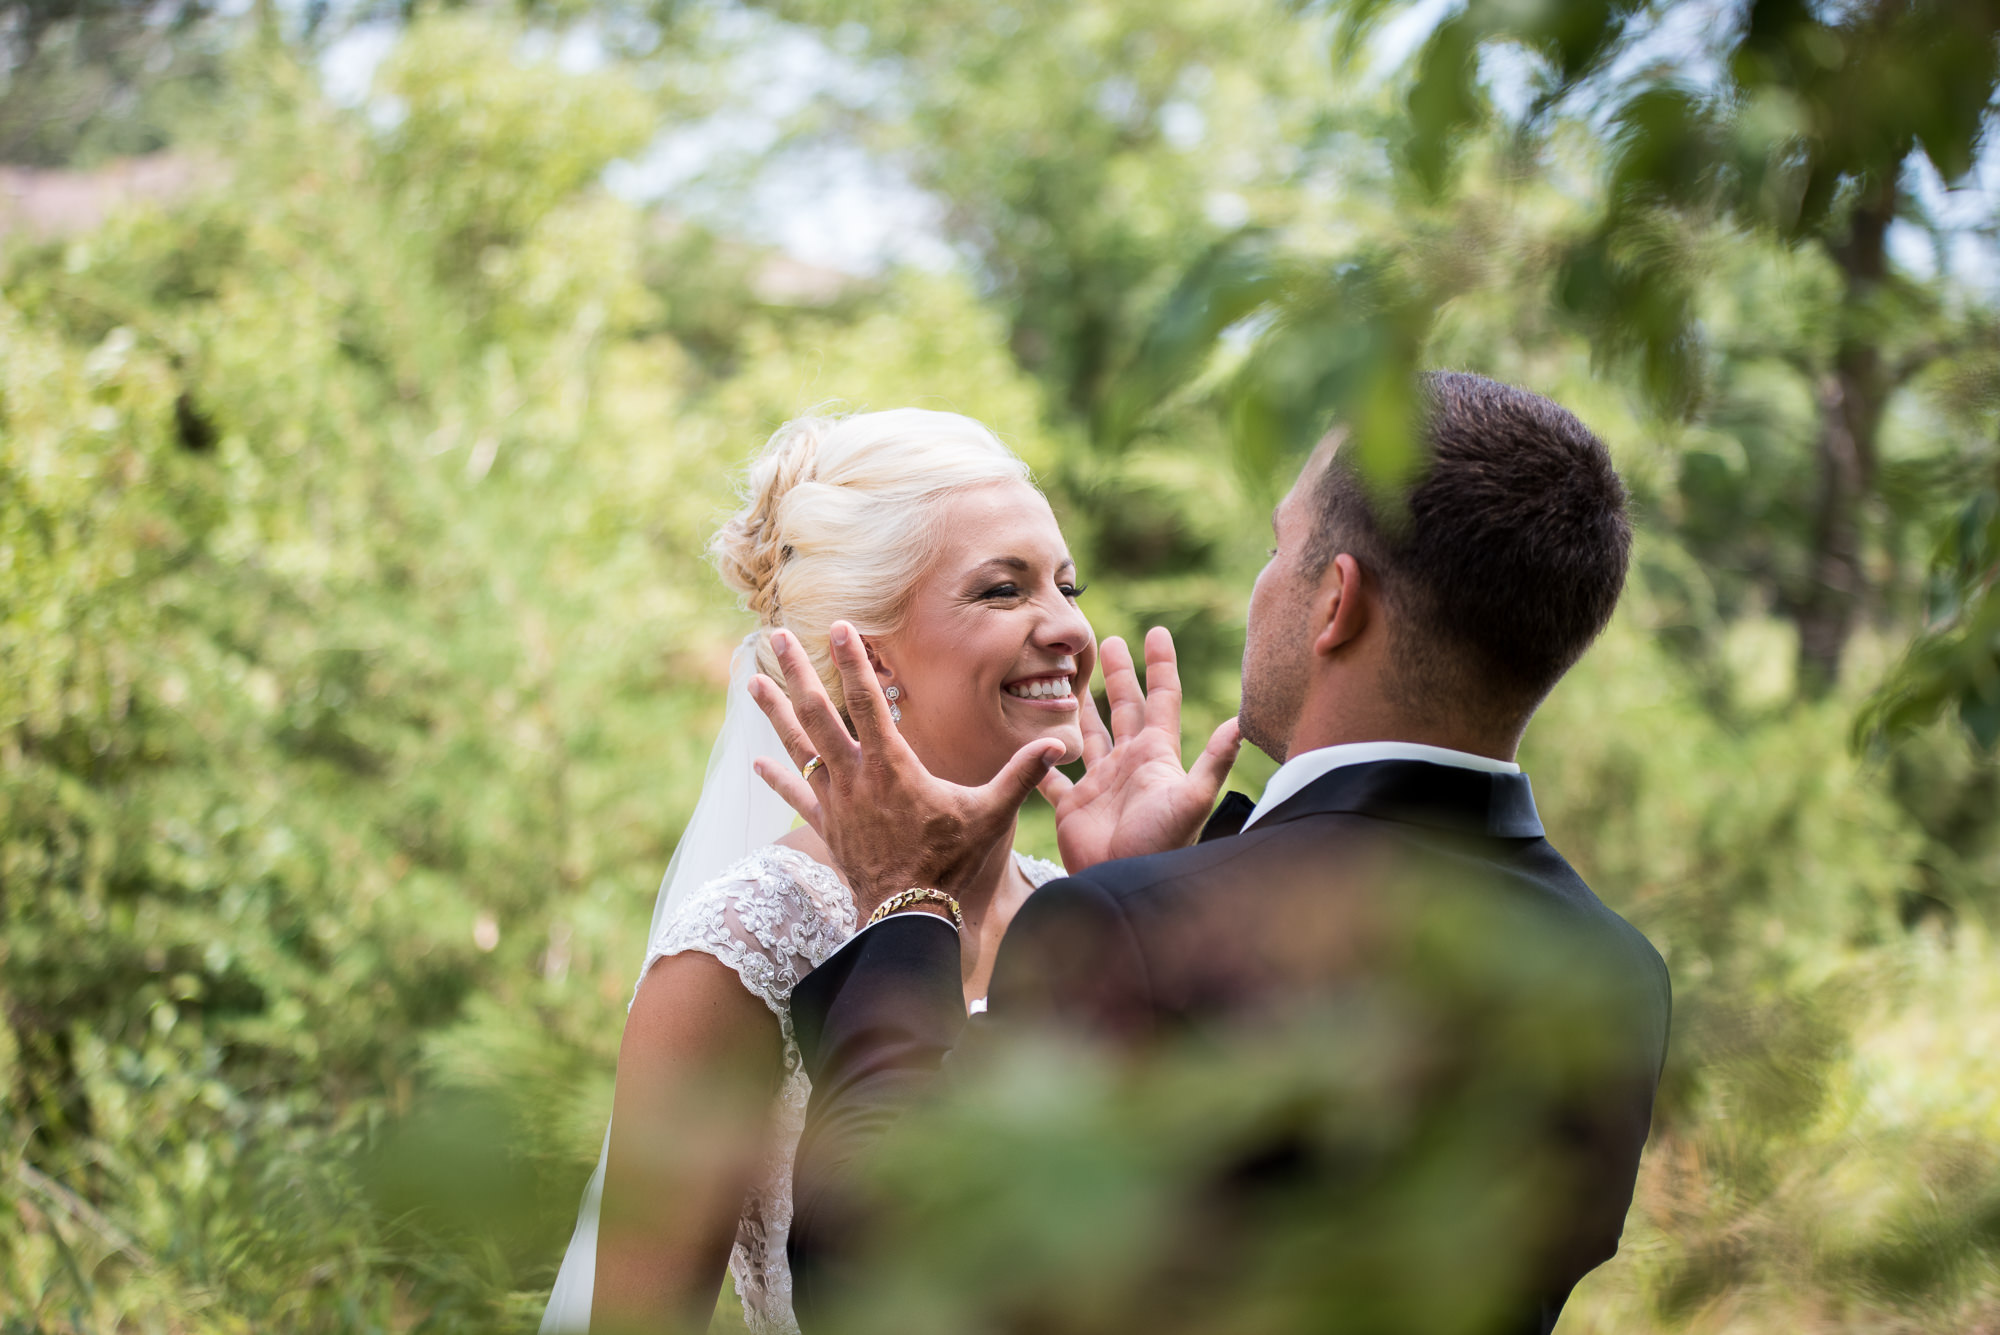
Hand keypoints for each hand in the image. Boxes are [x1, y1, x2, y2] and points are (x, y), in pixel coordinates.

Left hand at [747, 622, 1064, 922]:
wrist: (907, 915)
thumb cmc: (951, 863)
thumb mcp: (990, 814)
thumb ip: (1020, 775)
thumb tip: (1058, 745)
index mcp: (892, 765)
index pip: (868, 700)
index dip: (853, 661)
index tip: (839, 626)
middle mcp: (855, 777)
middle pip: (818, 713)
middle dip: (797, 671)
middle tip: (776, 636)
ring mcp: (835, 801)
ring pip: (798, 746)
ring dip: (776, 713)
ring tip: (753, 681)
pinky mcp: (826, 827)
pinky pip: (797, 795)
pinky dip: (778, 777)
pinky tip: (757, 763)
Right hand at [1037, 627, 1240, 873]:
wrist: (1125, 883)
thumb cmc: (1162, 843)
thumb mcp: (1193, 799)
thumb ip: (1214, 761)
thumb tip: (1243, 722)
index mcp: (1157, 755)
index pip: (1162, 699)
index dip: (1161, 666)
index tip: (1157, 632)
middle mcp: (1129, 763)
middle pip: (1124, 707)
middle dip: (1120, 674)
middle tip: (1107, 641)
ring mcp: (1101, 783)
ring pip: (1090, 734)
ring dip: (1083, 709)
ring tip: (1072, 683)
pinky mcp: (1073, 805)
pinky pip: (1052, 776)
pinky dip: (1042, 760)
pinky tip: (1034, 743)